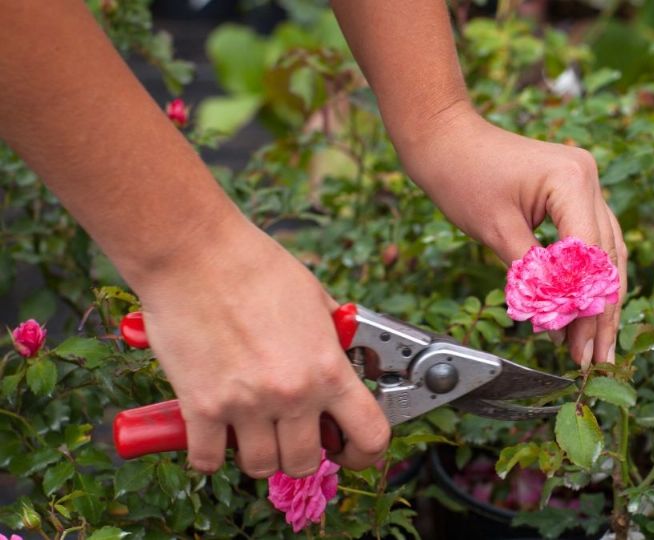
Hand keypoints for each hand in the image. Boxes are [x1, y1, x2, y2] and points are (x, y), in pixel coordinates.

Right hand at [133, 217, 389, 475]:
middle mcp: (292, 394)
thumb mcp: (316, 299)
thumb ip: (333, 339)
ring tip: (252, 428)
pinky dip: (209, 454)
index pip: (370, 436)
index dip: (364, 453)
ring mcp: (246, 405)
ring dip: (258, 453)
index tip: (351, 450)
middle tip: (291, 432)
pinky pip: (207, 460)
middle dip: (302, 452)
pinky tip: (212, 433)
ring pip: (261, 466)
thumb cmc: (255, 266)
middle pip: (307, 462)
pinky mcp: (200, 408)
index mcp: (328, 368)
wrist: (195, 253)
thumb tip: (346, 359)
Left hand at [396, 103, 627, 366]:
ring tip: (596, 346)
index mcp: (572, 181)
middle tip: (593, 358)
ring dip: (599, 300)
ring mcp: (585, 183)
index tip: (577, 345)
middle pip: (605, 258)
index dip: (584, 305)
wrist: (446, 137)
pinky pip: (591, 240)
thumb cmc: (462, 175)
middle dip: (598, 312)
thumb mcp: (496, 231)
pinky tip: (586, 310)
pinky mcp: (574, 191)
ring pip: (606, 252)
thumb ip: (531, 276)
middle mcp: (588, 178)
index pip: (589, 255)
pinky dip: (587, 276)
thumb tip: (556, 321)